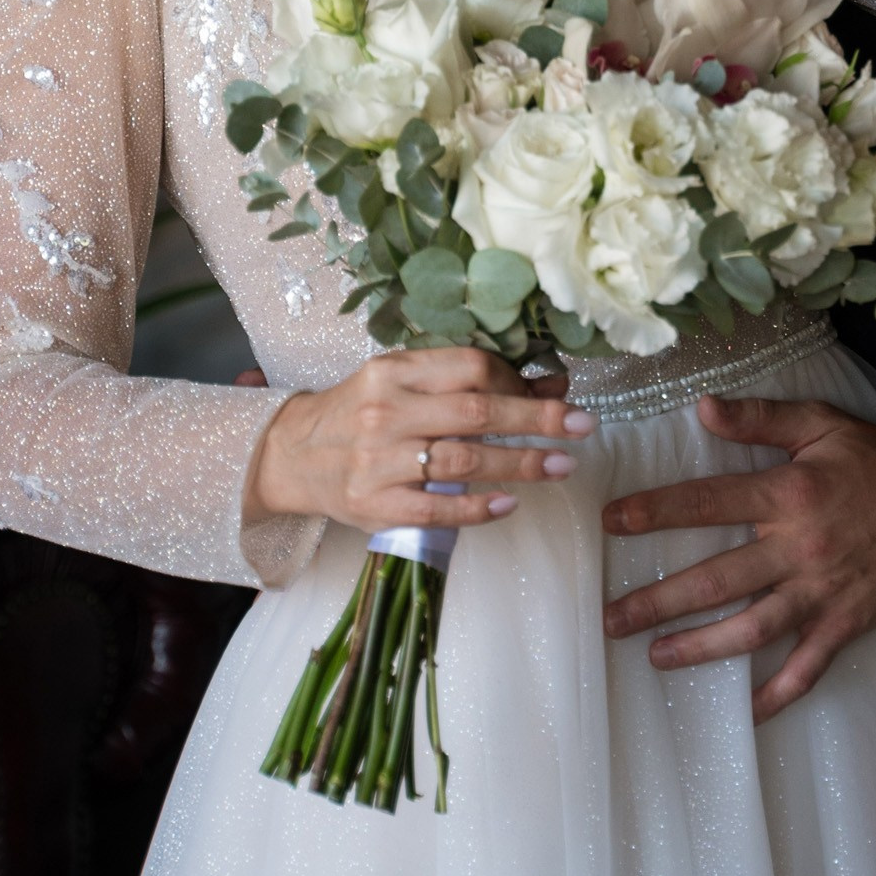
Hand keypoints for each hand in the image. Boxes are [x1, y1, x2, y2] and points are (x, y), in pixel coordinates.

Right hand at [248, 348, 592, 531]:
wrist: (292, 454)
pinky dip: (476, 507)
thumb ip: (467, 383)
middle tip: (583, 426)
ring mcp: (378, 460)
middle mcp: (386, 411)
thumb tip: (550, 384)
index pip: (470, 367)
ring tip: (562, 466)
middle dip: (537, 419)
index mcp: (394, 371)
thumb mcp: (404, 384)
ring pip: (462, 459)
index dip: (517, 381)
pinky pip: (434, 508)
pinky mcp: (373, 504)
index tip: (550, 396)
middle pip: (475, 412)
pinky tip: (509, 504)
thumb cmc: (360, 413)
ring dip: (520, 464)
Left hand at [601, 394, 875, 719]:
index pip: (707, 503)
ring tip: (655, 657)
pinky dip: (777, 695)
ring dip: (700, 648)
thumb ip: (760, 418)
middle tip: (610, 618)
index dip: (655, 512)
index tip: (611, 523)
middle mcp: (798, 550)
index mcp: (788, 495)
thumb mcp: (821, 425)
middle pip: (716, 580)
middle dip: (658, 601)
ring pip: (750, 629)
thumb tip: (702, 407)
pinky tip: (745, 713)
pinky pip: (807, 669)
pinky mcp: (844, 625)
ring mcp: (820, 594)